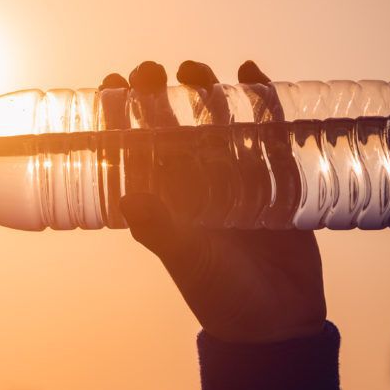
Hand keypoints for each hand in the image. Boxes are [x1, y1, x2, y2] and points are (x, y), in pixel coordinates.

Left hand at [101, 60, 326, 342]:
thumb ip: (162, 230)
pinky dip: (261, 100)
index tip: (110, 82)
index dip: (119, 114)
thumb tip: (129, 197)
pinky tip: (251, 72)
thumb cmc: (221, 294)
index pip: (133, 147)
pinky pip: (266, 130)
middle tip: (149, 68)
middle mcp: (193, 183)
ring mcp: (234, 177)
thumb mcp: (188, 260)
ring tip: (193, 68)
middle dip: (158, 94)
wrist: (279, 320)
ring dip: (204, 91)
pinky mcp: (275, 177)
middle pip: (171, 125)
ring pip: (214, 121)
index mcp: (163, 200)